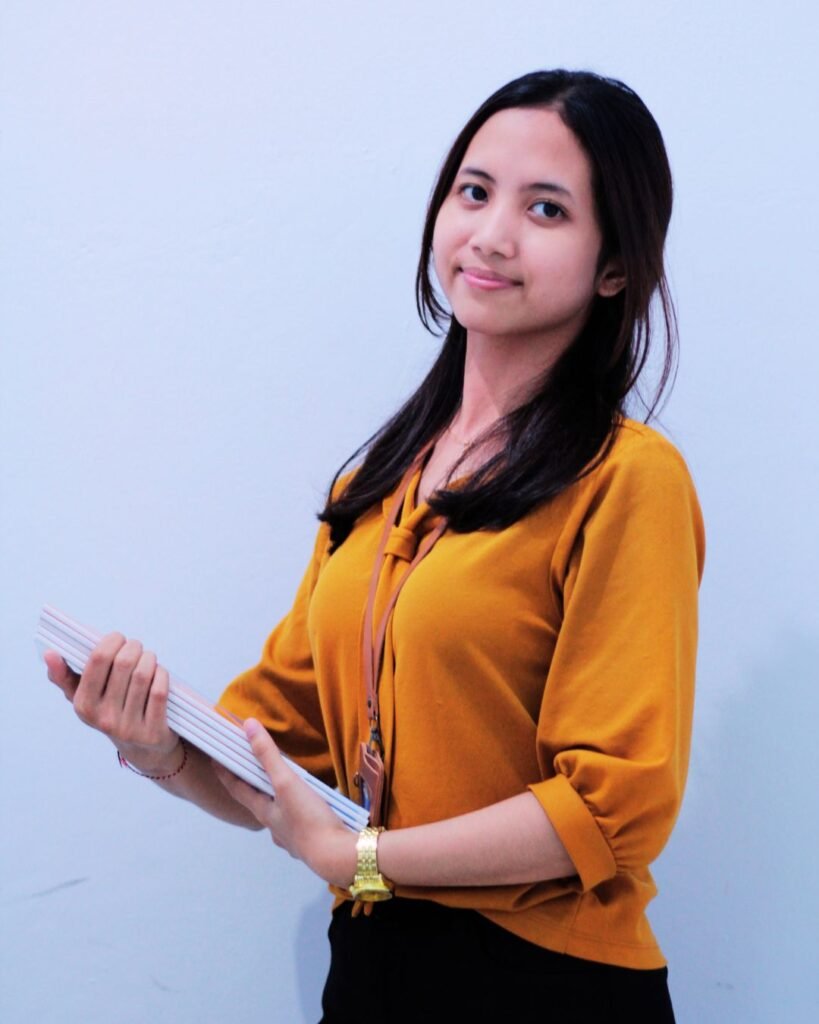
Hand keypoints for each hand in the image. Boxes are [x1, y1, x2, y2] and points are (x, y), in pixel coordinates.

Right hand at [44, 632, 180, 773]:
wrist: (142, 749)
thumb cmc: (110, 712)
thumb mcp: (84, 698)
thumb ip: (64, 676)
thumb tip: (49, 653)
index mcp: (83, 706)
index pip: (98, 659)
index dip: (112, 641)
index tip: (118, 638)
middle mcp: (104, 718)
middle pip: (124, 663)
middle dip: (133, 647)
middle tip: (136, 647)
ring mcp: (129, 727)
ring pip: (143, 675)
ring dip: (149, 659)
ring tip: (148, 658)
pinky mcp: (153, 733)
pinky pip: (159, 691)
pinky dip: (161, 675)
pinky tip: (159, 673)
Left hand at [214, 719, 356, 887]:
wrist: (335, 856)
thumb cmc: (307, 819)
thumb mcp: (286, 782)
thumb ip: (268, 755)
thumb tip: (248, 726)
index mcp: (263, 812)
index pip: (237, 789)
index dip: (226, 773)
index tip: (215, 759)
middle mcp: (274, 826)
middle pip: (258, 802)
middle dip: (254, 786)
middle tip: (252, 768)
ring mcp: (292, 837)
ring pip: (280, 814)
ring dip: (278, 800)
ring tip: (285, 786)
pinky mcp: (311, 841)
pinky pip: (300, 823)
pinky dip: (300, 812)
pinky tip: (311, 808)